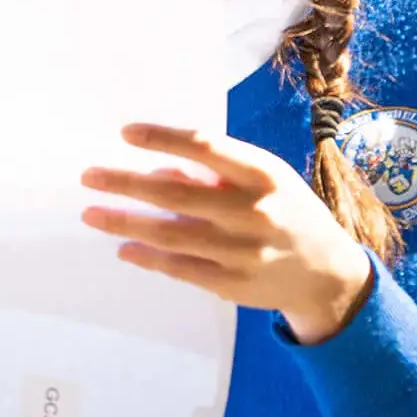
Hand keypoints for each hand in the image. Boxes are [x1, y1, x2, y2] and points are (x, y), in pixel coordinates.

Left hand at [82, 122, 375, 342]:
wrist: (328, 273)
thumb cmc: (285, 213)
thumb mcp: (263, 183)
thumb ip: (214, 176)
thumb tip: (155, 174)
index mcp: (265, 175)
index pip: (207, 147)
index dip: (163, 138)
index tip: (125, 132)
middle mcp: (255, 211)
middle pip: (176, 195)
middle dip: (126, 184)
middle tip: (88, 177)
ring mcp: (245, 251)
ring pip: (171, 235)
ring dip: (125, 223)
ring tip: (91, 214)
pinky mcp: (235, 284)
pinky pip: (180, 268)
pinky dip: (148, 257)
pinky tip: (124, 248)